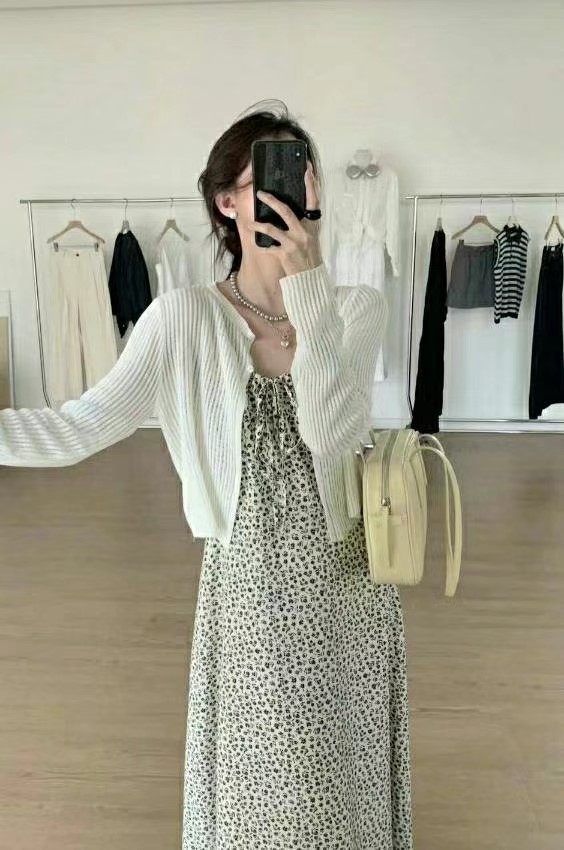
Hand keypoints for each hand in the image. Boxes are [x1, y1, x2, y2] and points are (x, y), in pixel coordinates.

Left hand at [247, 161, 322, 276]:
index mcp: (312, 226)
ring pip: (271, 229)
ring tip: (249, 223)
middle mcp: (303, 232)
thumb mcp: (310, 237)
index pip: (313, 201)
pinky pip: (268, 248)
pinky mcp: (284, 255)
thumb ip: (301, 224)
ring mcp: (293, 244)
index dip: (311, 185)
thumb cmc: (309, 256)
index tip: (307, 169)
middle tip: (260, 193)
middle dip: (271, 201)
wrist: (310, 278)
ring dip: (258, 225)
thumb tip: (286, 210)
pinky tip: (256, 245)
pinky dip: (262, 246)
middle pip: (286, 211)